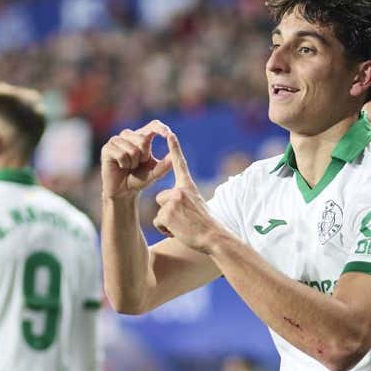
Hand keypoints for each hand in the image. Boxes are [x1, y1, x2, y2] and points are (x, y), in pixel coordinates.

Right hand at [100, 121, 174, 198]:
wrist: (123, 191)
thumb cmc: (139, 178)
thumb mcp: (155, 172)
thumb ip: (165, 164)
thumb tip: (175, 156)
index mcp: (142, 136)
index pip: (153, 125)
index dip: (160, 128)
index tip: (168, 135)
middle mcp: (128, 135)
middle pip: (143, 140)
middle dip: (144, 156)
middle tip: (138, 164)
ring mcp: (116, 140)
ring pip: (133, 150)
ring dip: (133, 163)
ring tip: (129, 166)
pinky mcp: (107, 148)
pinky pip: (121, 155)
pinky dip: (124, 164)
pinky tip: (120, 166)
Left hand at [152, 129, 223, 252]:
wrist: (212, 237)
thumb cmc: (205, 224)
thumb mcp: (196, 205)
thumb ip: (183, 199)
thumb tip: (169, 205)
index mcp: (188, 186)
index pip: (180, 164)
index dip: (174, 148)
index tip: (170, 133)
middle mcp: (179, 190)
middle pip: (160, 198)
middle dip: (167, 210)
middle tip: (184, 219)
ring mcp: (172, 200)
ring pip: (159, 212)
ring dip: (167, 221)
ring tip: (183, 226)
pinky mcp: (166, 213)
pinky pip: (158, 222)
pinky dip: (165, 229)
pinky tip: (178, 231)